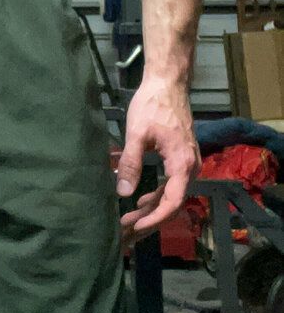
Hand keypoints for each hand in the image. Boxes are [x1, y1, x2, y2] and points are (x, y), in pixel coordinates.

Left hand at [117, 74, 200, 247]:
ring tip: (129, 219)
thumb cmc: (152, 106)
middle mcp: (191, 168)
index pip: (172, 202)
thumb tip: (122, 192)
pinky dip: (157, 195)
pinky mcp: (181, 159)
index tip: (136, 225)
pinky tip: (142, 201)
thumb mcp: (136, 134)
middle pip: (173, 203)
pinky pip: (172, 184)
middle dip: (150, 218)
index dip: (155, 218)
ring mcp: (188, 164)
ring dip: (152, 208)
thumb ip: (130, 163)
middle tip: (126, 228)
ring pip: (172, 195)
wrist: (168, 84)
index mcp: (182, 164)